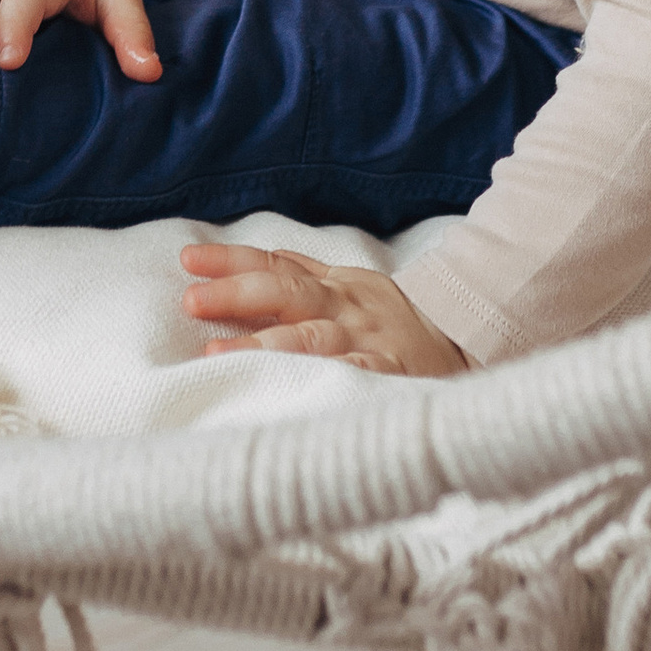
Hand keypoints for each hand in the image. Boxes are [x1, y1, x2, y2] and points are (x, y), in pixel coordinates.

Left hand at [178, 242, 467, 375]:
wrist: (463, 346)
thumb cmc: (391, 320)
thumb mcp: (350, 286)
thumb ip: (303, 274)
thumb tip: (251, 259)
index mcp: (333, 286)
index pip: (274, 265)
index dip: (230, 261)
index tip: (187, 262)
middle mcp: (344, 309)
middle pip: (286, 293)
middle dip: (237, 295)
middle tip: (191, 301)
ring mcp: (365, 343)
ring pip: (310, 338)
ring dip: (263, 344)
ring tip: (217, 356)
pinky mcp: (386, 377)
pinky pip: (350, 377)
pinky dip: (319, 381)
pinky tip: (284, 391)